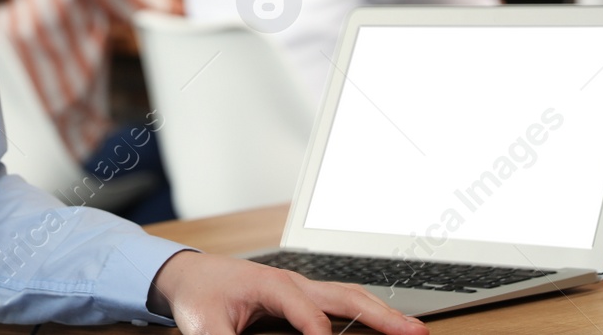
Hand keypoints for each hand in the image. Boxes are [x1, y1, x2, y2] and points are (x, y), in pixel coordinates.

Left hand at [150, 252, 427, 334]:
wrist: (188, 273)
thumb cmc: (198, 296)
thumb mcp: (204, 327)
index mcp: (270, 285)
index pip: (306, 312)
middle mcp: (293, 282)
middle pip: (345, 296)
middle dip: (381, 315)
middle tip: (415, 332)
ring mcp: (302, 287)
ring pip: (350, 296)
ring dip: (383, 313)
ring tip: (414, 329)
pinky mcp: (303, 296)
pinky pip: (342, 302)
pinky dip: (368, 312)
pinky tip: (386, 324)